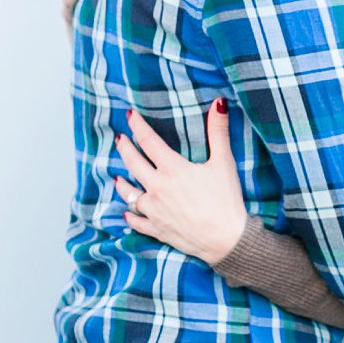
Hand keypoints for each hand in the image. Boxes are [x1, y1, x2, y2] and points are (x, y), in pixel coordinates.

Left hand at [115, 102, 249, 265]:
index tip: (129, 116)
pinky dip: (130, 216)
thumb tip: (218, 103)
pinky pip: (137, 221)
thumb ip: (218, 132)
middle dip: (125, 149)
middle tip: (120, 140)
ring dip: (122, 183)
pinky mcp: (157, 229)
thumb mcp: (224, 162)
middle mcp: (157, 188)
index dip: (138, 126)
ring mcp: (154, 210)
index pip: (149, 141)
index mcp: (172, 169)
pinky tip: (127, 213)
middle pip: (133, 164)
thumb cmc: (226, 200)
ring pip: (129, 193)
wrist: (226, 239)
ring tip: (117, 176)